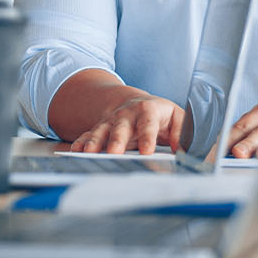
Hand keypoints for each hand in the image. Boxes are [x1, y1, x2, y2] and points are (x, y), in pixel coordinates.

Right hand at [67, 92, 184, 154]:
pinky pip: (88, 135)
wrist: (136, 104)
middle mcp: (126, 115)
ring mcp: (111, 122)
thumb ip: (181, 132)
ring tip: (90, 153)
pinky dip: (81, 143)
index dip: (147, 137)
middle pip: (121, 127)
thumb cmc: (160, 115)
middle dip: (117, 140)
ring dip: (94, 142)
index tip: (147, 151)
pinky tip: (76, 152)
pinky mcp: (100, 129)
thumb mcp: (176, 118)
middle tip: (115, 153)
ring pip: (101, 131)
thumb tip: (182, 149)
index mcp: (148, 111)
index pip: (148, 124)